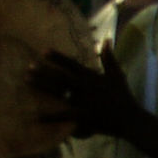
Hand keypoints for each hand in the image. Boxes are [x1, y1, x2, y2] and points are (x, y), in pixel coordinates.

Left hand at [28, 42, 142, 139]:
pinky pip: (63, 116)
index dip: (58, 57)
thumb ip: (109, 57)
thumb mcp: (117, 74)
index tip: (43, 51)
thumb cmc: (123, 96)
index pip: (72, 64)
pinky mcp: (82, 116)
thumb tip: (106, 39)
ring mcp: (83, 101)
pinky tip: (36, 116)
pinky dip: (49, 117)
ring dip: (42, 87)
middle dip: (44, 71)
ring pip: (59, 92)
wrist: (130, 118)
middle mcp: (85, 87)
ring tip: (27, 81)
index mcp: (92, 77)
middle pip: (61, 77)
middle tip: (28, 67)